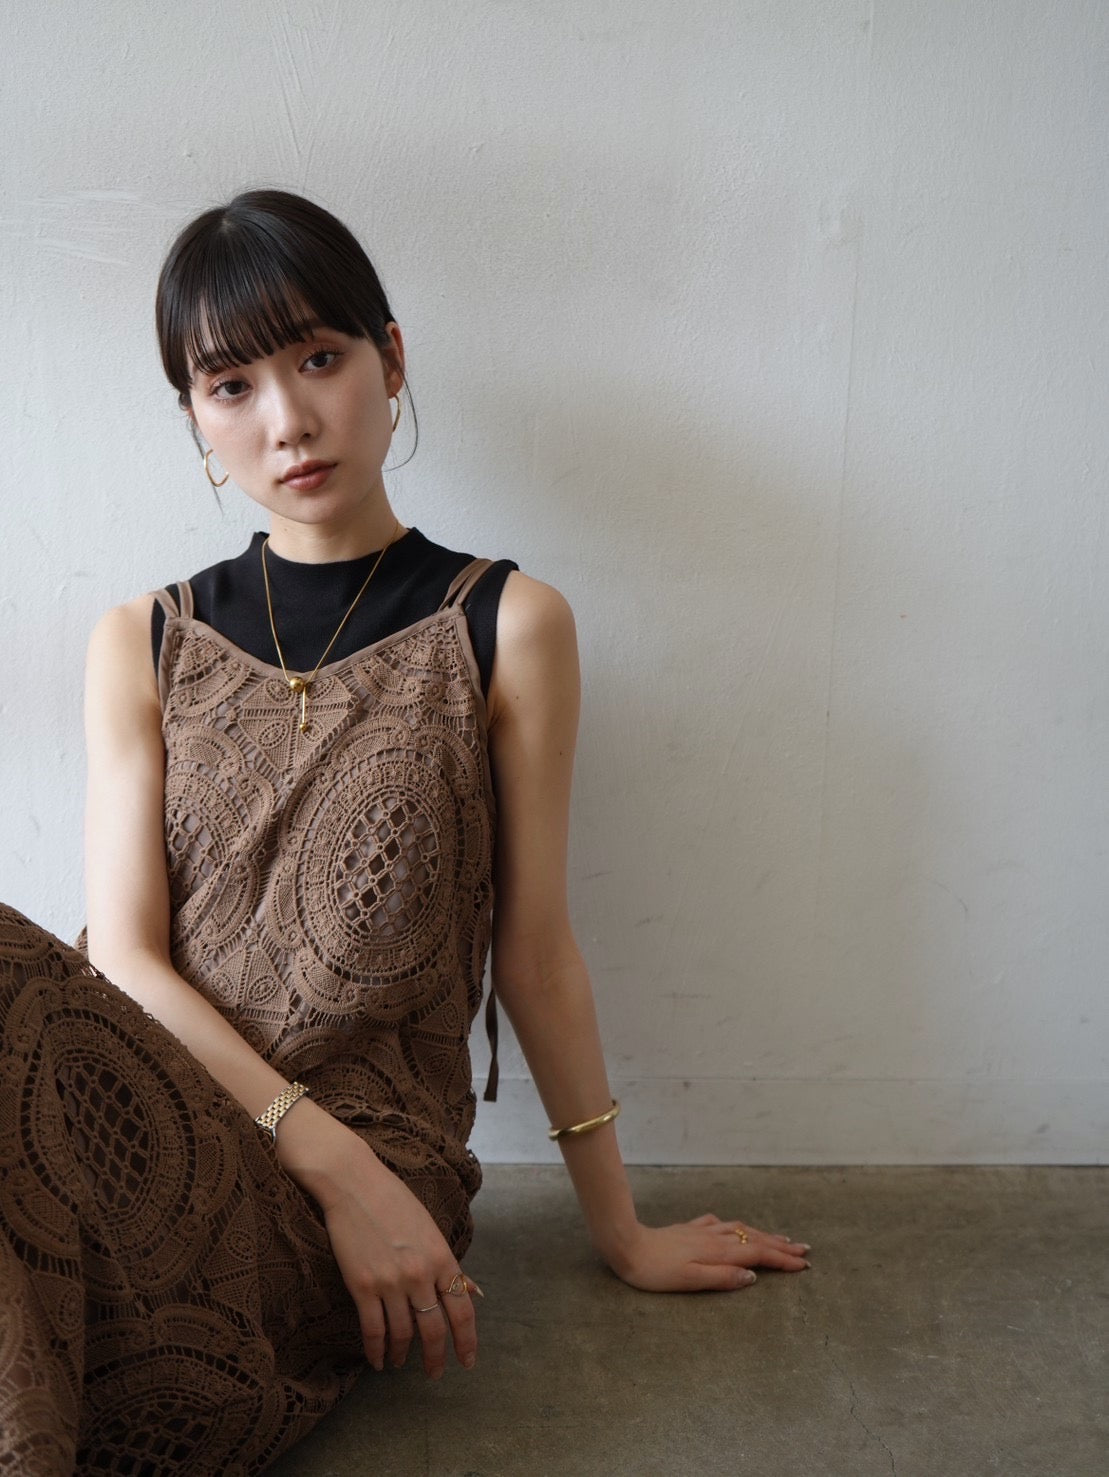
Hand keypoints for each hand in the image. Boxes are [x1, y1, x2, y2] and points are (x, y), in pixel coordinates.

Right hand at [310, 1142, 481, 1377]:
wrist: (354, 1184)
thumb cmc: (394, 1201)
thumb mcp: (430, 1230)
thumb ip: (449, 1265)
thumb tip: (473, 1291)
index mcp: (442, 1257)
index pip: (462, 1310)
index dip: (467, 1340)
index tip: (467, 1361)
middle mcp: (420, 1273)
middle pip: (435, 1329)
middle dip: (436, 1357)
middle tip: (435, 1373)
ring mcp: (390, 1282)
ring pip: (403, 1334)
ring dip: (402, 1355)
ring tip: (399, 1364)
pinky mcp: (362, 1287)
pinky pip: (373, 1330)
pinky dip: (377, 1351)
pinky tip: (378, 1361)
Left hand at [603, 1213, 811, 1292]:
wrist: (626, 1244)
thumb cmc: (656, 1271)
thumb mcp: (690, 1281)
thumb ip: (722, 1278)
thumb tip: (752, 1277)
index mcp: (717, 1253)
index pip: (757, 1256)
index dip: (781, 1261)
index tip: (804, 1265)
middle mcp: (713, 1238)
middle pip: (753, 1240)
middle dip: (780, 1246)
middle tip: (804, 1250)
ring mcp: (701, 1232)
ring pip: (739, 1230)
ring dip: (762, 1234)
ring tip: (779, 1238)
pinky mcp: (688, 1229)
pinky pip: (719, 1225)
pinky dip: (734, 1227)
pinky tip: (732, 1227)